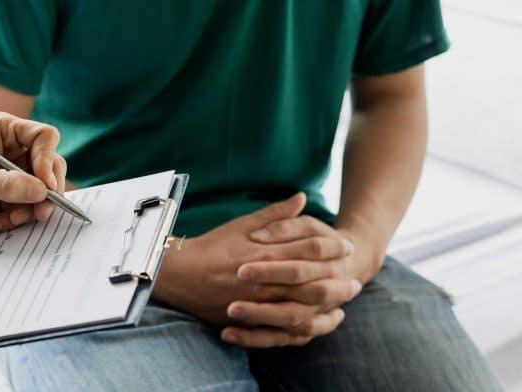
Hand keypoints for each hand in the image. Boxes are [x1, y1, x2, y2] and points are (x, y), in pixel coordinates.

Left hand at [0, 112, 65, 230]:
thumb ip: (8, 184)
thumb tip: (41, 191)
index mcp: (6, 131)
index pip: (44, 137)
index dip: (49, 159)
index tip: (45, 184)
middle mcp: (15, 149)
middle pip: (50, 166)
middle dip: (47, 191)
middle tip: (41, 212)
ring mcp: (14, 173)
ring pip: (42, 191)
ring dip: (30, 209)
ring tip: (10, 219)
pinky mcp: (10, 195)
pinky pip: (26, 208)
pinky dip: (16, 218)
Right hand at [151, 193, 359, 344]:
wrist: (178, 274)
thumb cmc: (211, 246)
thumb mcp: (242, 224)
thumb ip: (275, 214)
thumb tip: (302, 198)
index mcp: (263, 252)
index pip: (308, 249)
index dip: (332, 247)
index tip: (346, 245)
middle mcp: (263, 279)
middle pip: (312, 282)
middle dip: (337, 280)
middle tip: (355, 279)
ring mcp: (256, 302)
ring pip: (302, 306)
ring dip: (328, 304)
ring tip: (344, 300)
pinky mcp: (248, 319)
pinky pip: (284, 327)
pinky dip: (307, 325)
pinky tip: (321, 320)